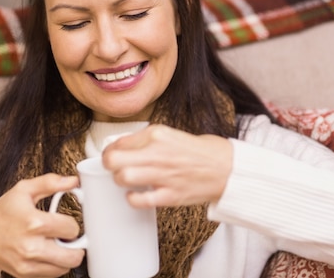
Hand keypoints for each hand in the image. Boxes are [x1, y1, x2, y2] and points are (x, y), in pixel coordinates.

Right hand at [0, 173, 84, 276]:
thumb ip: (50, 182)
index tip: (65, 223)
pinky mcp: (24, 274)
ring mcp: (28, 263)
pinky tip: (48, 254)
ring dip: (66, 256)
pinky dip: (54, 266)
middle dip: (75, 245)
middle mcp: (32, 246)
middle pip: (73, 255)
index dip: (72, 224)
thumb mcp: (24, 190)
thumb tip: (73, 181)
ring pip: (65, 268)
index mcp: (34, 222)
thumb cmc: (2, 211)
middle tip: (67, 238)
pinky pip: (51, 275)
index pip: (71, 228)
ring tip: (57, 245)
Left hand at [102, 124, 232, 207]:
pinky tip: (136, 194)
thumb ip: (144, 140)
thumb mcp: (169, 134)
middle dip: (107, 165)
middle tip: (113, 168)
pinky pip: (140, 199)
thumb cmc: (197, 152)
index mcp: (156, 134)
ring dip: (119, 180)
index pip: (118, 142)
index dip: (110, 151)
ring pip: (122, 177)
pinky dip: (132, 198)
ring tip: (126, 180)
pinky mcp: (170, 195)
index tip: (112, 155)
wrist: (225, 168)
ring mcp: (163, 175)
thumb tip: (120, 147)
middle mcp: (157, 152)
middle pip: (113, 159)